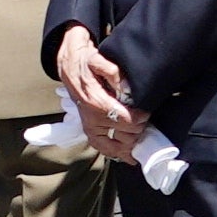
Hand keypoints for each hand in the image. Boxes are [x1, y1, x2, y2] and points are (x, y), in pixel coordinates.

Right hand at [52, 28, 142, 159]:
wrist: (70, 68)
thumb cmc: (86, 65)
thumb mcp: (98, 61)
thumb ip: (113, 72)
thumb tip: (127, 87)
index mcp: (97, 104)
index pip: (127, 121)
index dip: (141, 118)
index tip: (146, 111)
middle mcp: (93, 120)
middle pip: (126, 135)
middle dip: (139, 129)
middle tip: (144, 119)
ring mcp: (91, 129)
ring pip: (118, 147)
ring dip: (131, 142)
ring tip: (140, 134)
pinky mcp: (90, 132)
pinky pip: (105, 150)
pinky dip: (119, 154)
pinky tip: (129, 155)